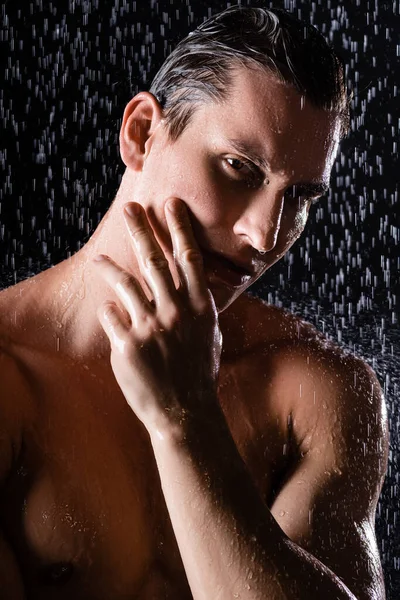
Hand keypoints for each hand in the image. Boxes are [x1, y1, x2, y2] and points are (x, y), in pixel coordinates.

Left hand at [92, 199, 221, 437]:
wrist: (185, 412)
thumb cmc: (200, 373)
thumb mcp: (210, 336)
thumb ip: (201, 308)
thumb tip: (195, 287)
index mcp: (200, 307)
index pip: (189, 258)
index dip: (179, 228)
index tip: (170, 204)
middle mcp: (176, 312)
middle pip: (155, 260)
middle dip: (142, 230)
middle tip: (130, 208)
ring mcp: (151, 328)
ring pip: (126, 284)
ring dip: (110, 267)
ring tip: (98, 258)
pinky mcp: (128, 346)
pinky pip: (111, 316)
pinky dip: (109, 309)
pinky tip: (109, 309)